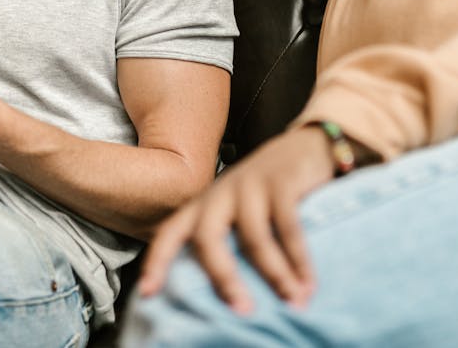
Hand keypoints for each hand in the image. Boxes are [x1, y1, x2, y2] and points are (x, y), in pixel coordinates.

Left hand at [137, 126, 333, 313]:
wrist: (305, 147)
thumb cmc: (267, 192)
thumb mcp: (237, 213)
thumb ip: (226, 243)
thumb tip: (222, 298)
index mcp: (203, 205)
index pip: (170, 233)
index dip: (157, 262)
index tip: (148, 293)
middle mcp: (220, 194)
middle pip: (208, 237)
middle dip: (223, 277)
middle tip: (242, 310)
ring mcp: (250, 185)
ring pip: (253, 237)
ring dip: (275, 275)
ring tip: (294, 303)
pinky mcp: (281, 181)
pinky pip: (288, 227)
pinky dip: (300, 259)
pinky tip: (308, 282)